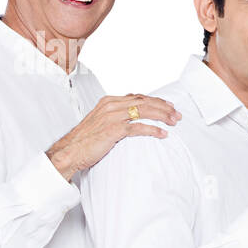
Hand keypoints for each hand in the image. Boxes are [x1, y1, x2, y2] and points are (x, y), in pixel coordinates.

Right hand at [47, 94, 180, 181]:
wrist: (69, 151)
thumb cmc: (85, 140)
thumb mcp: (101, 122)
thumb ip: (116, 116)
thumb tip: (132, 118)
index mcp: (108, 102)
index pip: (138, 97)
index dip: (156, 101)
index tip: (169, 105)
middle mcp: (111, 106)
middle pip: (144, 102)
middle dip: (163, 107)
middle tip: (177, 114)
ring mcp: (111, 117)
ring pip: (143, 111)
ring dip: (162, 116)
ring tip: (174, 122)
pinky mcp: (112, 130)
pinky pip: (138, 128)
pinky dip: (153, 130)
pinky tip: (163, 134)